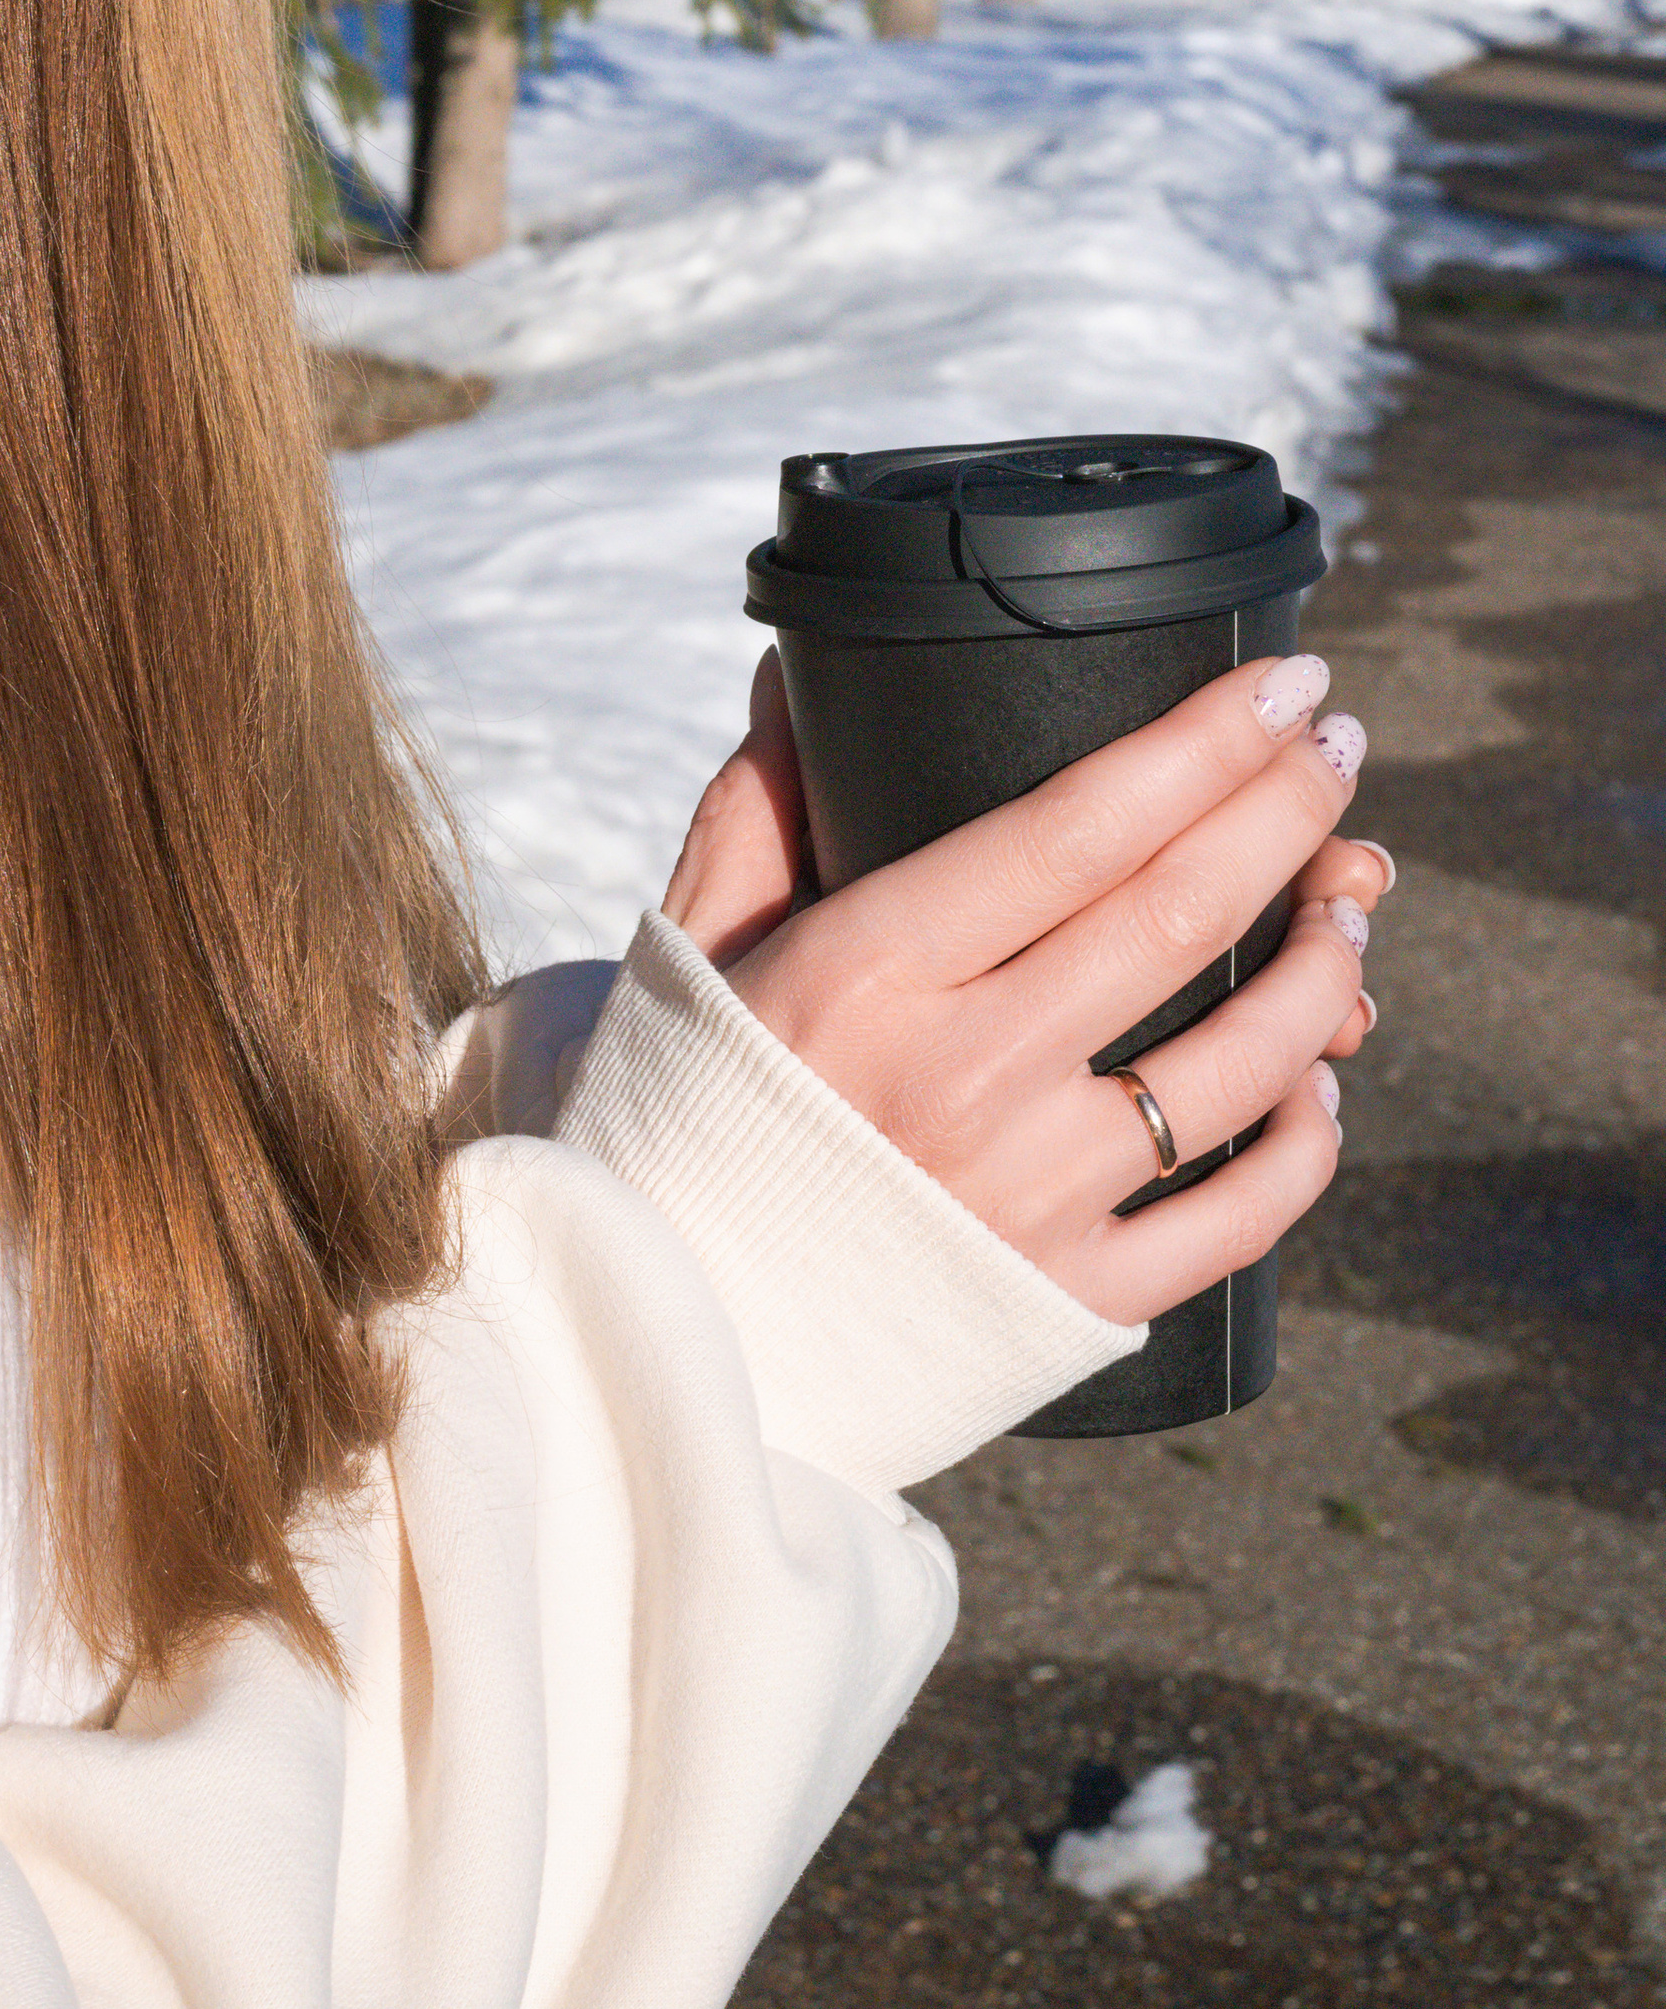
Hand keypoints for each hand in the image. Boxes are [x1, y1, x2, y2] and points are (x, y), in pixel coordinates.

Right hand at [661, 648, 1387, 1324]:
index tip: (1286, 681)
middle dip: (1288, 809)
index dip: (1206, 741)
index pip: (1077, 825)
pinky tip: (1320, 1075)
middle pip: (1178, 915)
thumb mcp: (694, 948)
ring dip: (1322, 965)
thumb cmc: (679, 1118)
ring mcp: (1030, 1198)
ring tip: (1346, 898)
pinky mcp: (1072, 1304)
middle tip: (1341, 744)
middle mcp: (964, 1077)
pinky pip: (1237, 1218)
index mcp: (869, 970)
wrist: (662, 1332)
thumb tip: (797, 675)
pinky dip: (1304, 1140)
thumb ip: (757, 808)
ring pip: (1239, 1061)